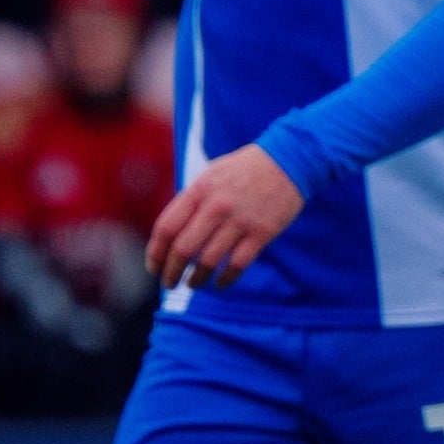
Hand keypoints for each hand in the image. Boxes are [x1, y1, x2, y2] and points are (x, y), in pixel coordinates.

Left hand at [147, 144, 306, 288]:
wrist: (290, 159)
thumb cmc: (246, 168)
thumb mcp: (212, 174)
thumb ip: (192, 199)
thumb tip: (172, 232)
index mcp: (200, 190)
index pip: (166, 228)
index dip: (155, 253)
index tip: (154, 267)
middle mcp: (216, 206)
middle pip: (183, 249)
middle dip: (171, 273)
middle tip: (170, 283)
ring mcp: (240, 221)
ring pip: (208, 262)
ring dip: (196, 279)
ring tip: (193, 284)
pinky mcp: (262, 233)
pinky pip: (237, 265)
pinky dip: (225, 279)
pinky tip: (220, 283)